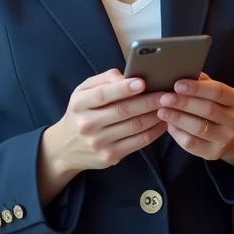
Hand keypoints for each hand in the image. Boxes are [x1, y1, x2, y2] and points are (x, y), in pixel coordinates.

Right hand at [39, 70, 166, 197]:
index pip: (102, 95)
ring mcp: (98, 143)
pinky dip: (154, 132)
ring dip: (155, 116)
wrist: (65, 147)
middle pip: (123, 111)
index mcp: (79, 104)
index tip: (142, 82)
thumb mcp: (82, 92)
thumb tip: (125, 77)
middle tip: (167, 94)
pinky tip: (163, 123)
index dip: (123, 89)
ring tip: (168, 106)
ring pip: (134, 127)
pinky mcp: (110, 157)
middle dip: (148, 101)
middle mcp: (87, 124)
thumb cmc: (80, 113)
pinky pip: (138, 143)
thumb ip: (103, 80)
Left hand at [157, 73, 233, 167]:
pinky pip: (192, 143)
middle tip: (164, 98)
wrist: (228, 136)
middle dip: (183, 103)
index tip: (177, 84)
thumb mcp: (212, 92)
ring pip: (199, 127)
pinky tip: (168, 125)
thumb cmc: (214, 106)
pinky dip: (177, 133)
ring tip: (162, 111)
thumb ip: (200, 82)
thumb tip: (180, 70)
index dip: (196, 87)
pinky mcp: (214, 152)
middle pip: (208, 109)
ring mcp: (226, 138)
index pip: (217, 91)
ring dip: (177, 118)